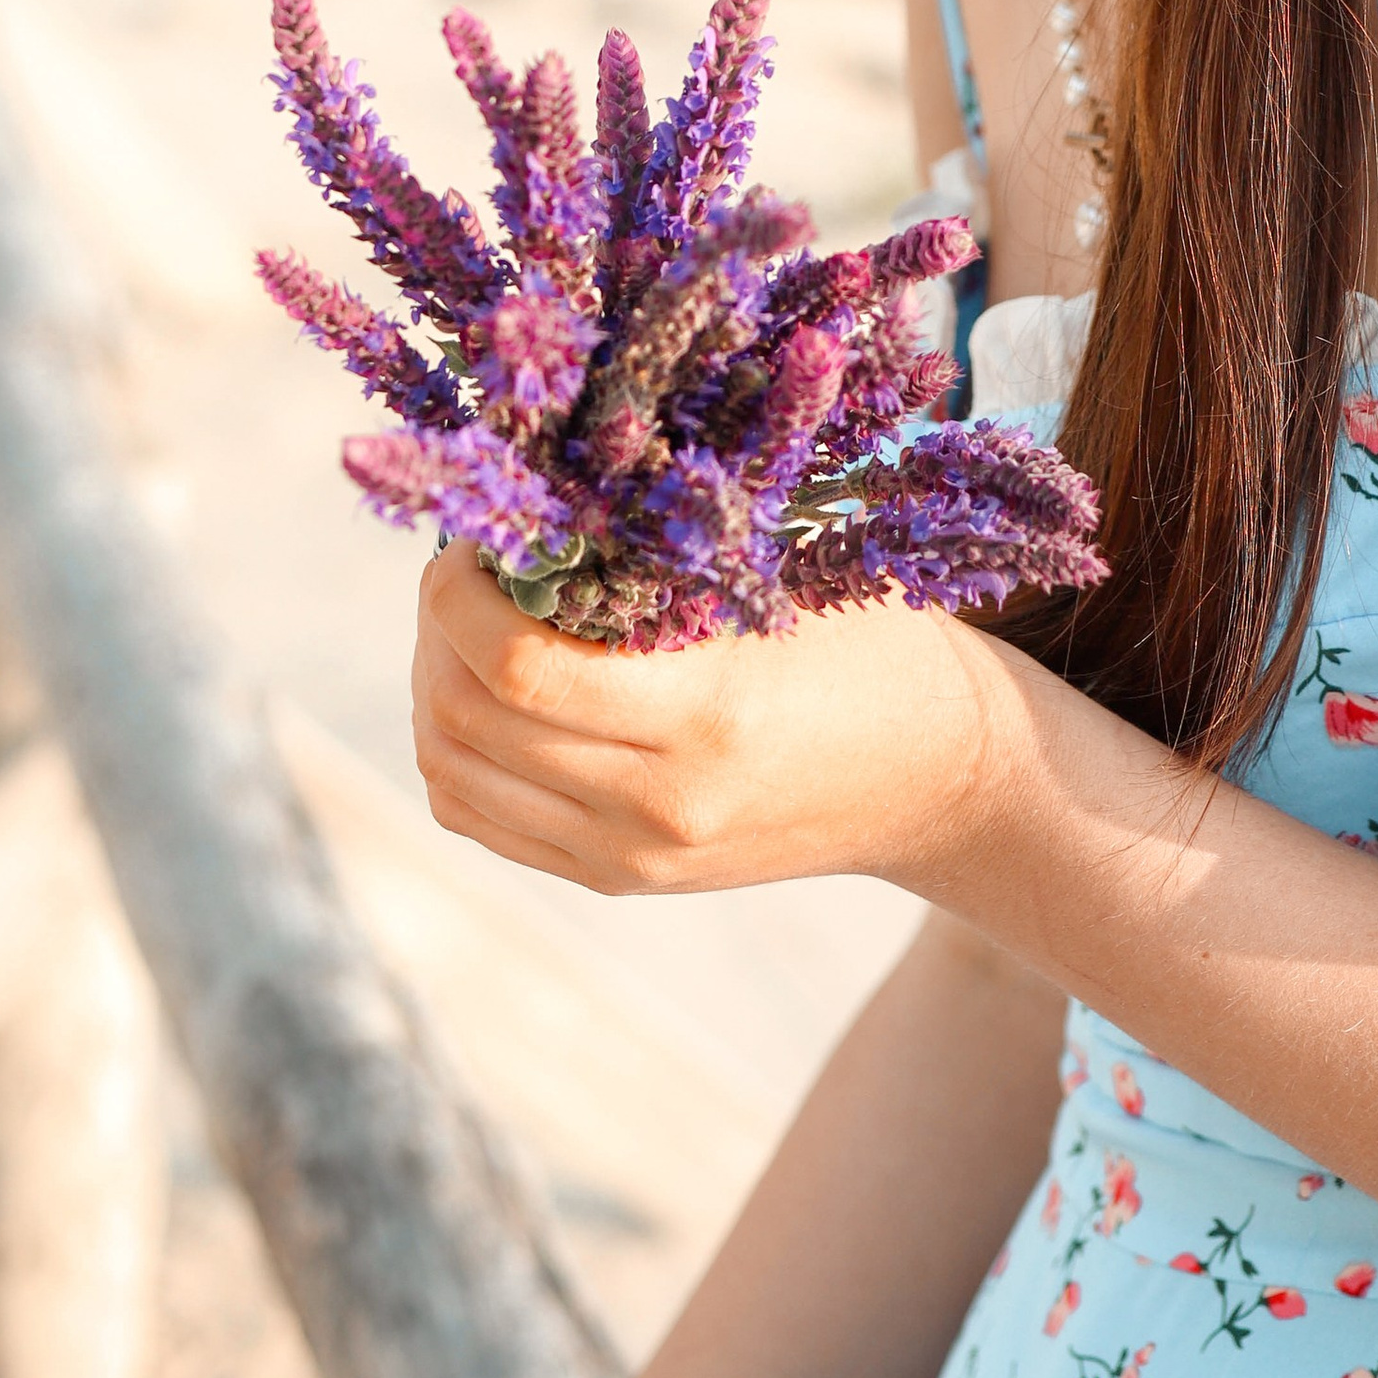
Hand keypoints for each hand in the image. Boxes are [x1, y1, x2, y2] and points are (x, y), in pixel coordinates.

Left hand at [411, 541, 1010, 896]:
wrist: (941, 781)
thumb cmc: (871, 647)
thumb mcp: (778, 579)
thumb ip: (656, 553)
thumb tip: (527, 497)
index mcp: (705, 717)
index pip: (517, 669)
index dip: (461, 595)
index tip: (477, 538)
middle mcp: (657, 805)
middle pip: (467, 724)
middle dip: (437, 631)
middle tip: (467, 568)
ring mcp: (633, 857)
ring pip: (455, 780)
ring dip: (436, 690)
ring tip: (472, 626)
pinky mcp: (621, 880)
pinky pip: (484, 821)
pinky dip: (459, 752)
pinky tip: (491, 692)